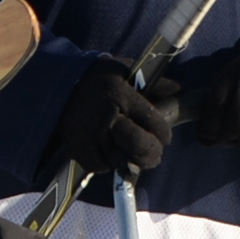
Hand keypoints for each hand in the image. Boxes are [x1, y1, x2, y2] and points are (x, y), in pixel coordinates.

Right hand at [47, 57, 176, 179]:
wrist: (59, 85)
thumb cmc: (100, 79)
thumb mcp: (127, 71)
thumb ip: (154, 83)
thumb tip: (180, 91)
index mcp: (122, 94)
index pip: (155, 123)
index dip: (164, 134)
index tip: (163, 136)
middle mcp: (107, 115)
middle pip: (139, 145)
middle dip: (151, 153)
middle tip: (152, 153)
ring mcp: (91, 134)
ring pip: (122, 161)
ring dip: (130, 161)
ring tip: (130, 152)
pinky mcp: (79, 148)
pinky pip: (102, 167)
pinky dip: (108, 164)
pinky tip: (110, 152)